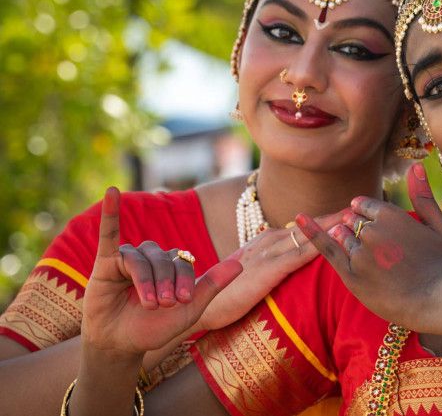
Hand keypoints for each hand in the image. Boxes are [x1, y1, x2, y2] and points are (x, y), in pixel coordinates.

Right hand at [80, 188, 242, 358]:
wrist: (121, 344)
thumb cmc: (155, 327)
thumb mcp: (190, 309)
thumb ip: (213, 285)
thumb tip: (241, 264)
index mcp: (174, 265)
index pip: (184, 263)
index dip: (184, 282)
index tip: (182, 303)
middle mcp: (153, 257)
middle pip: (164, 260)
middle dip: (166, 283)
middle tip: (163, 306)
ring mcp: (130, 258)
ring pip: (142, 260)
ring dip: (147, 282)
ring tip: (149, 304)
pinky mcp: (106, 262)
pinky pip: (109, 234)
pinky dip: (111, 213)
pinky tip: (112, 192)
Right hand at [193, 211, 344, 330]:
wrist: (199, 303)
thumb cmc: (227, 293)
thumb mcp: (254, 272)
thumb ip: (273, 265)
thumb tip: (293, 263)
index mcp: (267, 241)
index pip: (303, 228)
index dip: (328, 220)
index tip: (352, 214)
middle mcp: (269, 241)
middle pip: (310, 225)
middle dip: (336, 217)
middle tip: (364, 207)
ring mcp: (268, 253)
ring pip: (307, 235)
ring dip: (332, 224)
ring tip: (356, 216)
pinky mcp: (267, 270)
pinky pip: (298, 255)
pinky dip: (319, 244)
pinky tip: (336, 238)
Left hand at [296, 164, 441, 331]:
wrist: (432, 300)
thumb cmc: (440, 263)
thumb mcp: (438, 225)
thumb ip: (423, 195)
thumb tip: (415, 165)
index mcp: (392, 215)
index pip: (364, 205)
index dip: (369, 215)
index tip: (380, 229)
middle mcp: (372, 230)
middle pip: (352, 219)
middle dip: (359, 228)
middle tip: (382, 250)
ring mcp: (359, 252)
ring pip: (342, 235)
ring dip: (349, 239)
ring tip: (371, 258)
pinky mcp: (350, 273)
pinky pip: (326, 248)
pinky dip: (311, 232)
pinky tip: (298, 218)